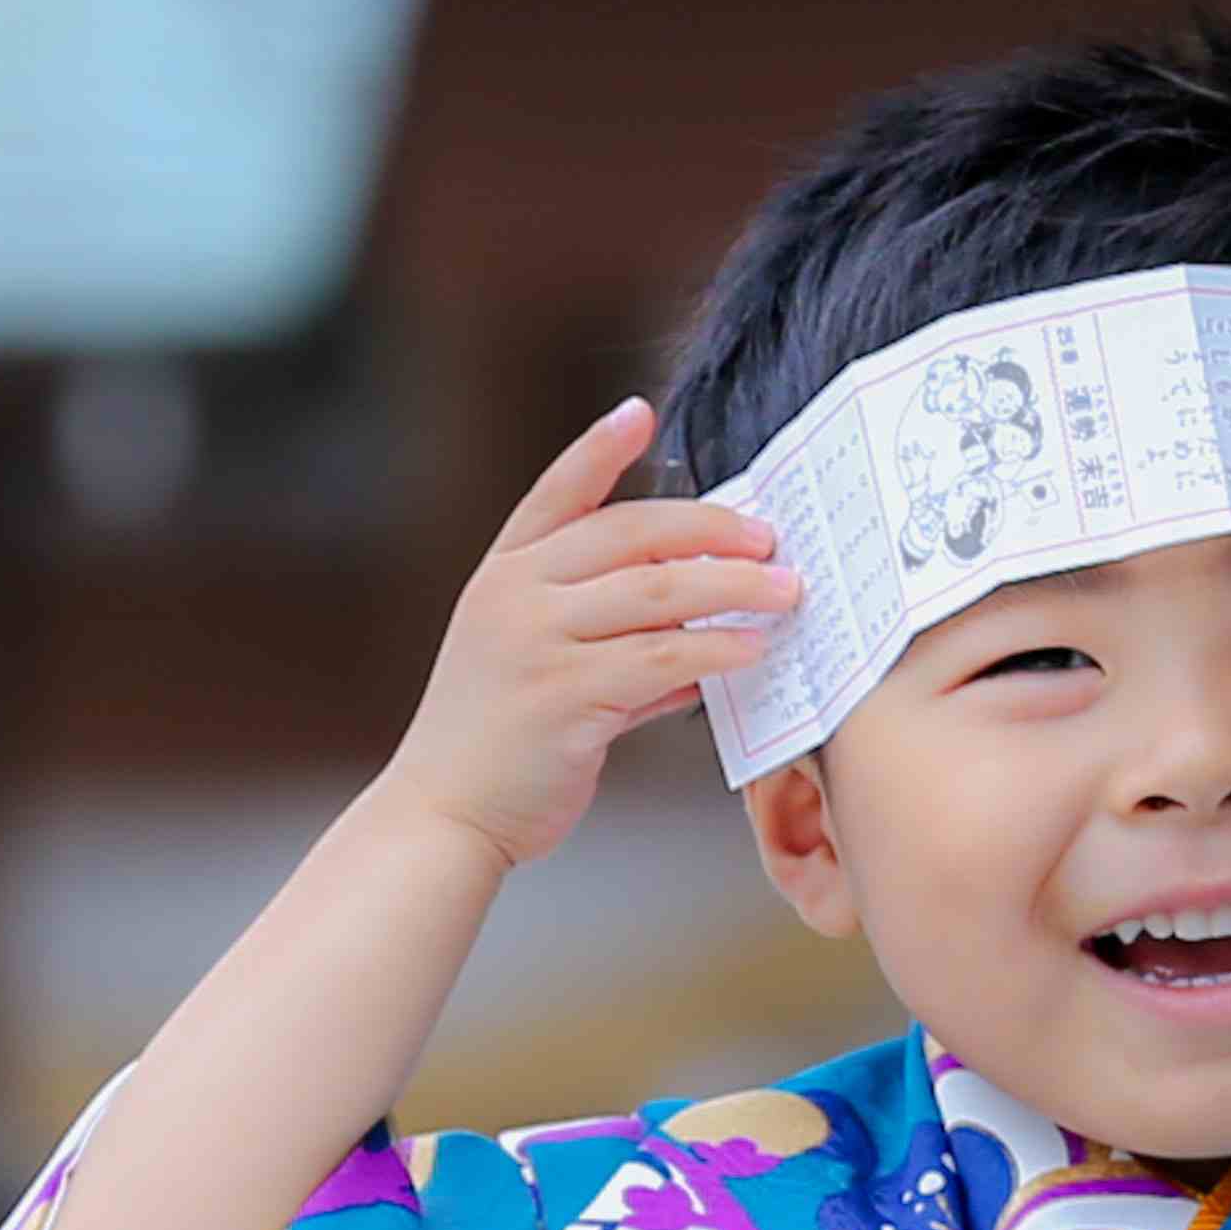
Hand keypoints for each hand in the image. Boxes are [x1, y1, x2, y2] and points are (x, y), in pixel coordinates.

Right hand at [372, 399, 794, 866]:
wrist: (444, 815)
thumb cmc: (495, 744)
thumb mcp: (530, 665)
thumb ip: (606, 637)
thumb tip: (700, 634)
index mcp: (503, 576)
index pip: (557, 494)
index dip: (598, 450)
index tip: (640, 414)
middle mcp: (515, 596)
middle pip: (632, 534)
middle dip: (712, 530)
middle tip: (770, 539)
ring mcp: (536, 643)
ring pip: (659, 593)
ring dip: (734, 588)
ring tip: (786, 591)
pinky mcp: (563, 697)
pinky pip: (662, 661)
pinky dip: (716, 651)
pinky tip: (752, 650)